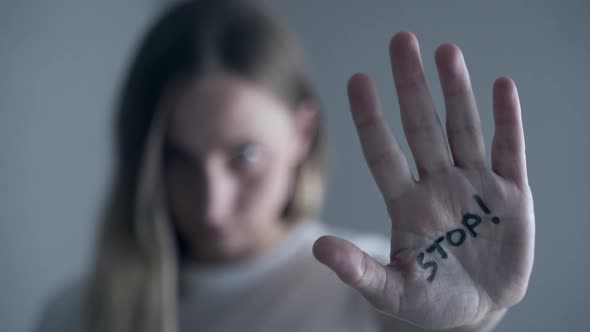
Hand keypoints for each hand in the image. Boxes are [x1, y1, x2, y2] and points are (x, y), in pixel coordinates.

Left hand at [312, 31, 534, 329]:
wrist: (475, 311)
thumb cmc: (429, 301)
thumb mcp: (391, 291)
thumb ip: (358, 270)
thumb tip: (317, 246)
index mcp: (406, 203)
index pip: (383, 152)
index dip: (370, 117)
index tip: (357, 79)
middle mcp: (437, 184)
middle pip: (421, 126)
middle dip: (412, 86)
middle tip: (401, 41)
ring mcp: (474, 185)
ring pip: (462, 129)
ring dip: (456, 91)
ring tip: (446, 52)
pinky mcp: (510, 194)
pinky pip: (510, 150)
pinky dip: (507, 120)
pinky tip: (502, 87)